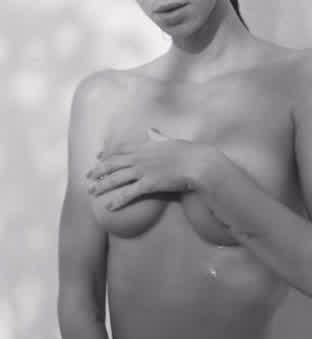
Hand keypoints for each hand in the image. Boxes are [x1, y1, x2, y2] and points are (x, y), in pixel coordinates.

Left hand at [86, 128, 212, 209]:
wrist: (197, 163)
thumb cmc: (188, 153)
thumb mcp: (170, 141)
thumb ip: (158, 136)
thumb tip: (151, 130)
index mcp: (145, 146)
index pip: (120, 148)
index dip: (107, 153)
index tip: (98, 156)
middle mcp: (140, 157)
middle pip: (113, 163)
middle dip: (98, 170)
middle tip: (87, 176)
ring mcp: (143, 170)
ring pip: (116, 178)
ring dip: (102, 185)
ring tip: (91, 192)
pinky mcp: (149, 184)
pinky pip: (129, 194)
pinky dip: (118, 200)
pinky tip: (109, 207)